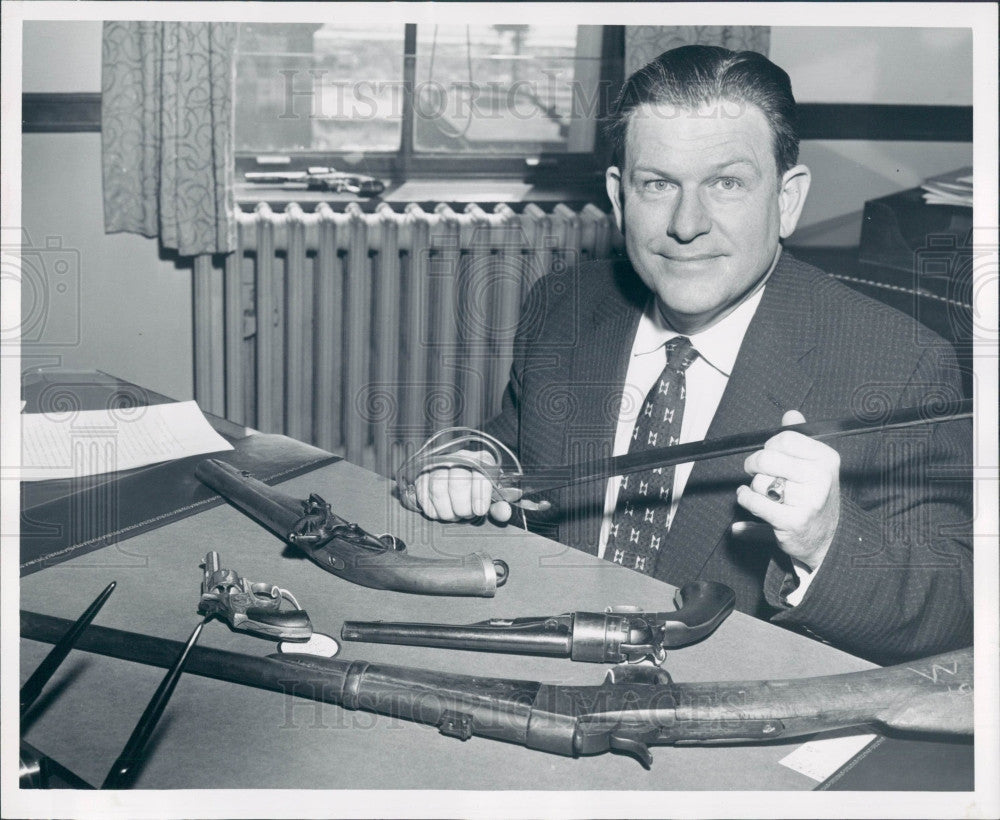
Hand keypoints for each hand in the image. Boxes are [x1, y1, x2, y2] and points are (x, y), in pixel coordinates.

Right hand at [413, 449, 514, 522]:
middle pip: (457, 482)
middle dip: (462, 506)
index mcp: (480, 459)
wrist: (458, 478)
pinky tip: (442, 511)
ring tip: (454, 515)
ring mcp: (438, 465)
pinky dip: (433, 510)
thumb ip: (499, 506)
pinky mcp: (422, 475)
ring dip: (447, 510)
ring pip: (437, 489)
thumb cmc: (478, 489)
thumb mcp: (492, 497)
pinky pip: (423, 495)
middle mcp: (458, 457)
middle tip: (466, 514)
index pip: (479, 473)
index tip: (479, 510)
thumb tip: (505, 513)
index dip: (479, 495)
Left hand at [736, 410, 840, 568]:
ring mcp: (809, 500)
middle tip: (755, 469)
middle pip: (767, 458)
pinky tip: (747, 497)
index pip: (784, 439)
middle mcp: (821, 478)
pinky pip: (755, 502)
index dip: (769, 446)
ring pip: (760, 482)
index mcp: (826, 458)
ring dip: (756, 488)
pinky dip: (745, 499)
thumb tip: (791, 413)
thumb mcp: (814, 465)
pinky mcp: (793, 521)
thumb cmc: (813, 496)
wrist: (827, 537)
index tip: (769, 454)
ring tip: (769, 494)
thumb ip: (799, 439)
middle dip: (754, 464)